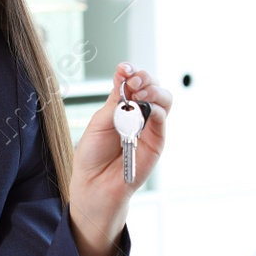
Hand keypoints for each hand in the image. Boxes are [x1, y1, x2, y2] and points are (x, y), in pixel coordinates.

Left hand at [67, 63, 171, 255]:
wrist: (94, 186)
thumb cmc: (93, 157)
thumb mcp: (98, 123)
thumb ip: (114, 101)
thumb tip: (125, 77)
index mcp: (121, 107)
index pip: (133, 82)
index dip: (131, 71)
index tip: (125, 69)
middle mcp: (138, 114)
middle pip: (152, 86)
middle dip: (145, 77)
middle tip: (133, 81)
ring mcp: (149, 128)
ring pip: (163, 99)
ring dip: (154, 90)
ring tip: (140, 93)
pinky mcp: (156, 142)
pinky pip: (162, 120)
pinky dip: (156, 109)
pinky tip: (144, 109)